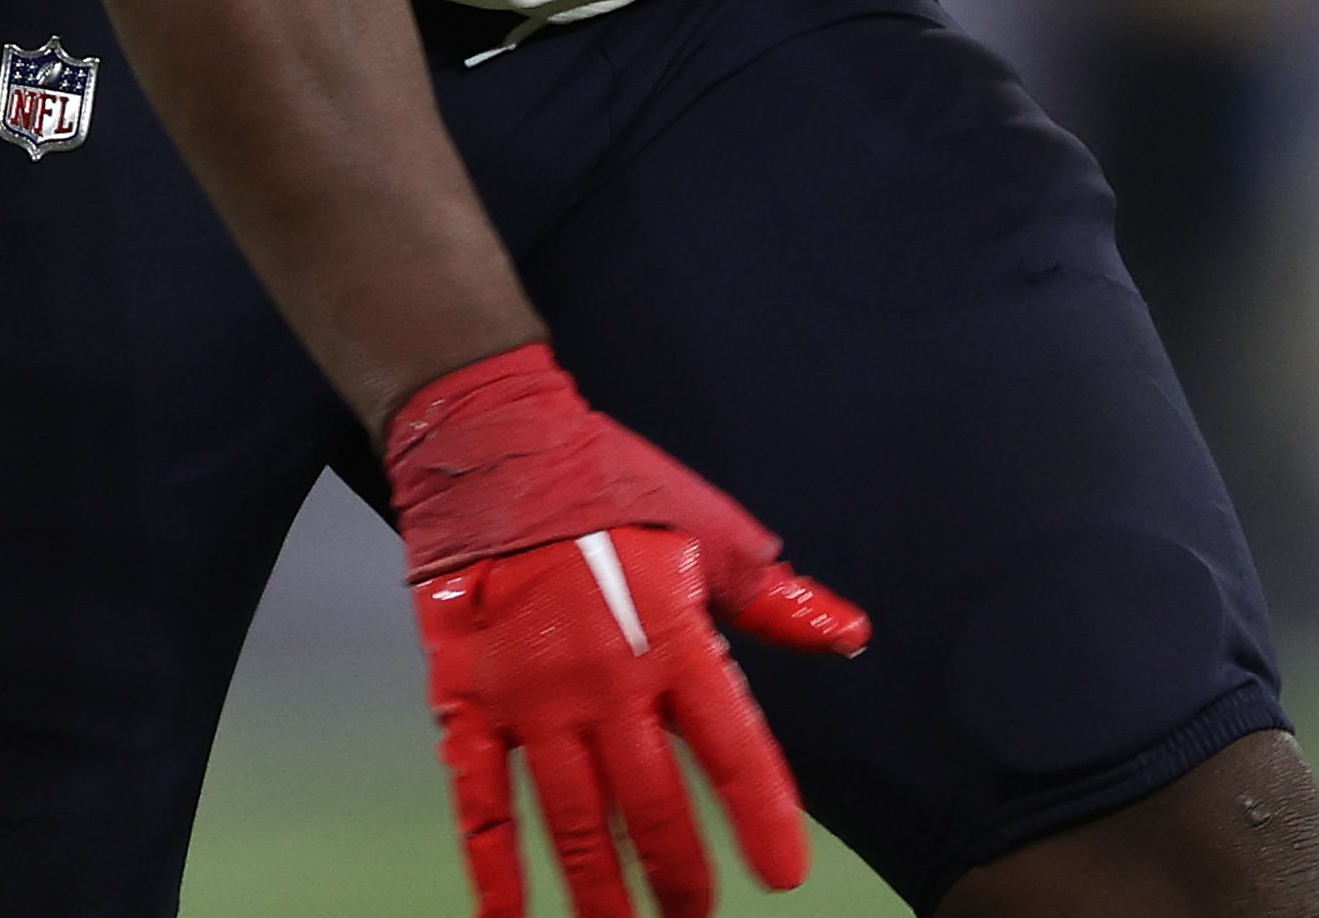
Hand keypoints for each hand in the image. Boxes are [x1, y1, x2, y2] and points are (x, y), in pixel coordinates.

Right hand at [385, 344, 867, 917]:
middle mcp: (604, 679)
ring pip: (573, 820)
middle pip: (651, 804)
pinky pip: (479, 801)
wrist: (490, 445)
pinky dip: (492, 869)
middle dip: (680, 876)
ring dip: (601, 892)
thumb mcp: (706, 529)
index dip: (761, 817)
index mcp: (670, 636)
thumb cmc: (604, 482)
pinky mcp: (468, 701)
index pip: (731, 747)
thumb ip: (775, 598)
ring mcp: (531, 697)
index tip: (782, 874)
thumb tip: (850, 634)